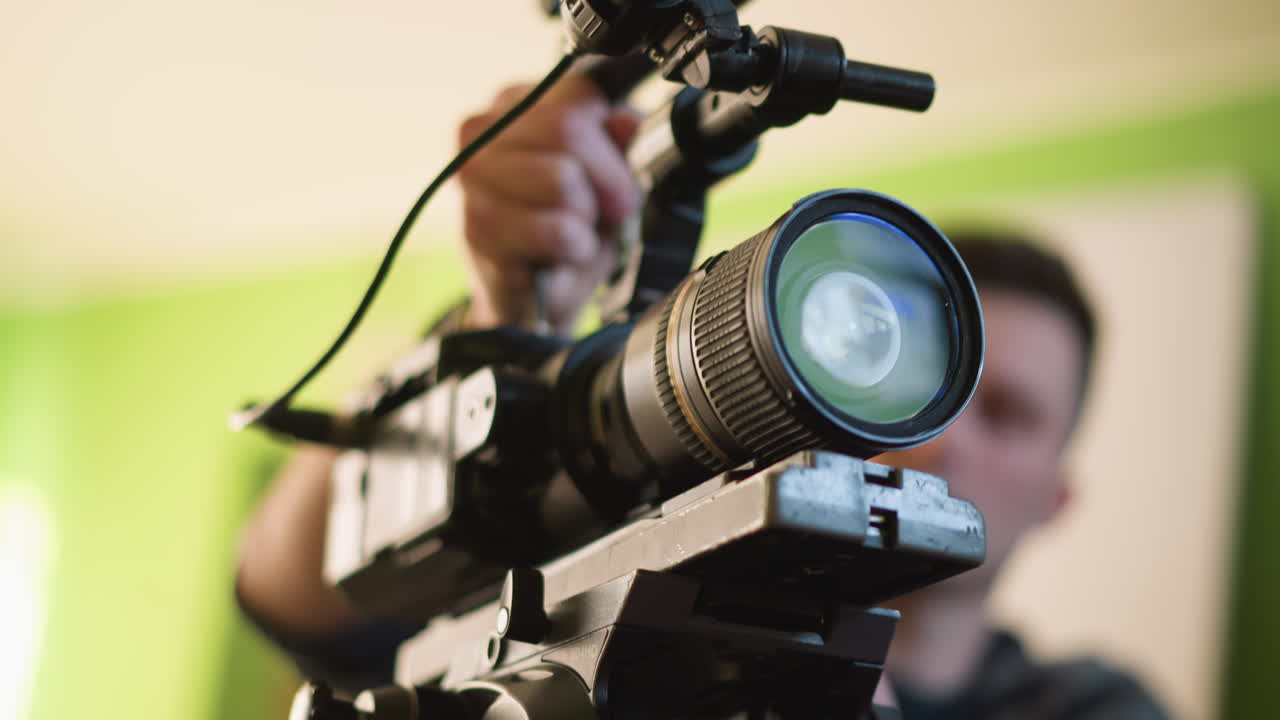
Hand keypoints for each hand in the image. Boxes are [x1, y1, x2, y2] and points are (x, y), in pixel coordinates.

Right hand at [456, 74, 641, 334]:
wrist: (538, 296)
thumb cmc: (569, 228)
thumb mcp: (607, 177)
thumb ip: (620, 143)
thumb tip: (628, 121)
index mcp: (513, 103)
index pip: (577, 94)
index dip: (612, 141)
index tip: (619, 178)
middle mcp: (480, 132)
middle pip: (567, 129)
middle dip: (604, 179)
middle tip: (604, 213)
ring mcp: (472, 180)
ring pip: (560, 179)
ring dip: (585, 218)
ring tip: (573, 233)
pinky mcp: (477, 228)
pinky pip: (553, 229)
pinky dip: (573, 248)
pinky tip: (558, 256)